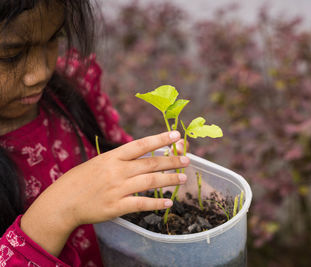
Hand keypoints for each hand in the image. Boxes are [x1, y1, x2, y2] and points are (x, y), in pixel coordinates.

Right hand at [21, 131, 188, 255]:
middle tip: (187, 160)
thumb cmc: (81, 180)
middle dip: (172, 161)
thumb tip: (143, 153)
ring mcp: (117, 189)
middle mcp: (117, 171)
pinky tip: (169, 203)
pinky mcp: (116, 207)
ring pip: (150, 182)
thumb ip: (120, 159)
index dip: (160, 139)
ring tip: (182, 178)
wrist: (62, 202)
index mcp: (112, 157)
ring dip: (169, 180)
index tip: (176, 135)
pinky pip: (141, 204)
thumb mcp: (99, 162)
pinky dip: (157, 204)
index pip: (141, 145)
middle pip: (151, 163)